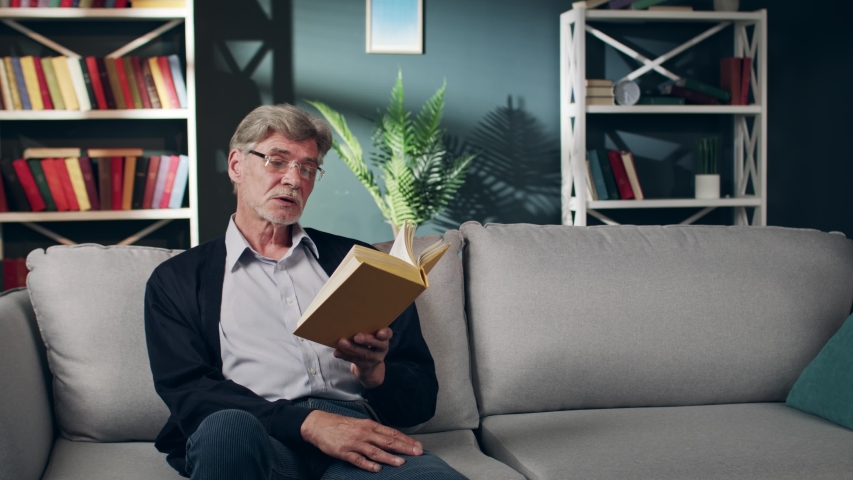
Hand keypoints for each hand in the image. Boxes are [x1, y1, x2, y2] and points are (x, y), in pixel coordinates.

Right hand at [300, 410, 422, 471]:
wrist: (319, 424)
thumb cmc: (341, 424)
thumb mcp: (360, 424)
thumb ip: (374, 431)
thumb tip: (390, 438)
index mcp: (369, 426)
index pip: (392, 433)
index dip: (406, 440)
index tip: (417, 446)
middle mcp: (364, 433)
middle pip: (387, 441)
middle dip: (404, 448)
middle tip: (417, 453)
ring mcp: (354, 443)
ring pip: (375, 451)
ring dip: (389, 458)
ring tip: (401, 463)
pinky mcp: (344, 452)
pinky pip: (358, 460)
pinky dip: (368, 465)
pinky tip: (377, 469)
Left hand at [334, 328, 391, 388]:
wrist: (370, 368)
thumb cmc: (369, 345)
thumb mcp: (372, 338)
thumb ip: (367, 330)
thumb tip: (349, 319)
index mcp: (384, 339)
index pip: (388, 335)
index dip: (385, 334)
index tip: (380, 333)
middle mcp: (381, 349)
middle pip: (376, 344)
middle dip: (367, 340)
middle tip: (357, 337)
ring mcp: (373, 359)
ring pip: (364, 353)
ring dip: (352, 347)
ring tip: (342, 342)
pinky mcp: (363, 365)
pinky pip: (353, 360)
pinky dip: (344, 355)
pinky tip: (337, 352)